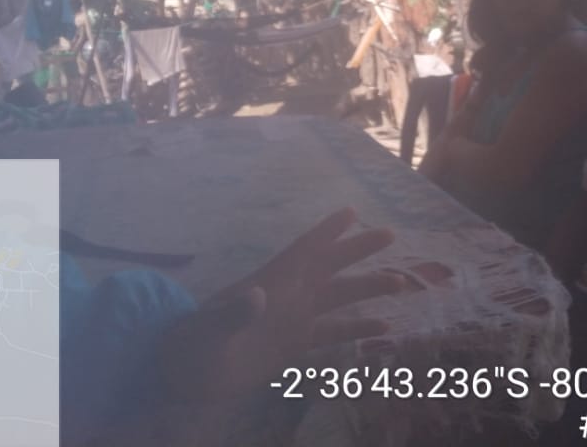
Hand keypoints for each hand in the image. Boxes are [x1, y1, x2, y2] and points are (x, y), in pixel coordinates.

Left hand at [159, 207, 400, 402]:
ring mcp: (294, 319)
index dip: (326, 231)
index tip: (352, 212)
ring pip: (338, 297)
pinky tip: (384, 328)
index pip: (303, 250)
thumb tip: (260, 295)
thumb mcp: (210, 329)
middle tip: (389, 234)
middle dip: (358, 250)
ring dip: (367, 289)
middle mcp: (288, 295)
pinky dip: (358, 329)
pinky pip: (333, 333)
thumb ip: (235, 312)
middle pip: (329, 266)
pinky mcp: (295, 345)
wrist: (186, 374)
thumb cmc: (194, 344)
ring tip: (401, 284)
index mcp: (269, 282)